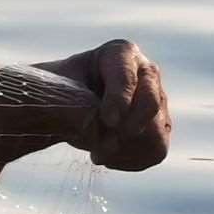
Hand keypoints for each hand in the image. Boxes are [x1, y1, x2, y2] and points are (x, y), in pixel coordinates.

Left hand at [34, 39, 170, 170]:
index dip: (120, 99)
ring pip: (157, 131)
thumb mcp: (56, 92)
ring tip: (98, 154)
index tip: (107, 120)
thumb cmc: (56, 93)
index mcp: (119, 53)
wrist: (61, 107)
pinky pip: (155, 151)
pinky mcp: (157, 126)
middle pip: (151, 102)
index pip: (127, 75)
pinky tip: (107, 158)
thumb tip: (94, 129)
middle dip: (129, 128)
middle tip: (104, 147)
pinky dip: (131, 160)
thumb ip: (73, 107)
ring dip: (127, 150)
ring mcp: (156, 100)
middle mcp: (145, 73)